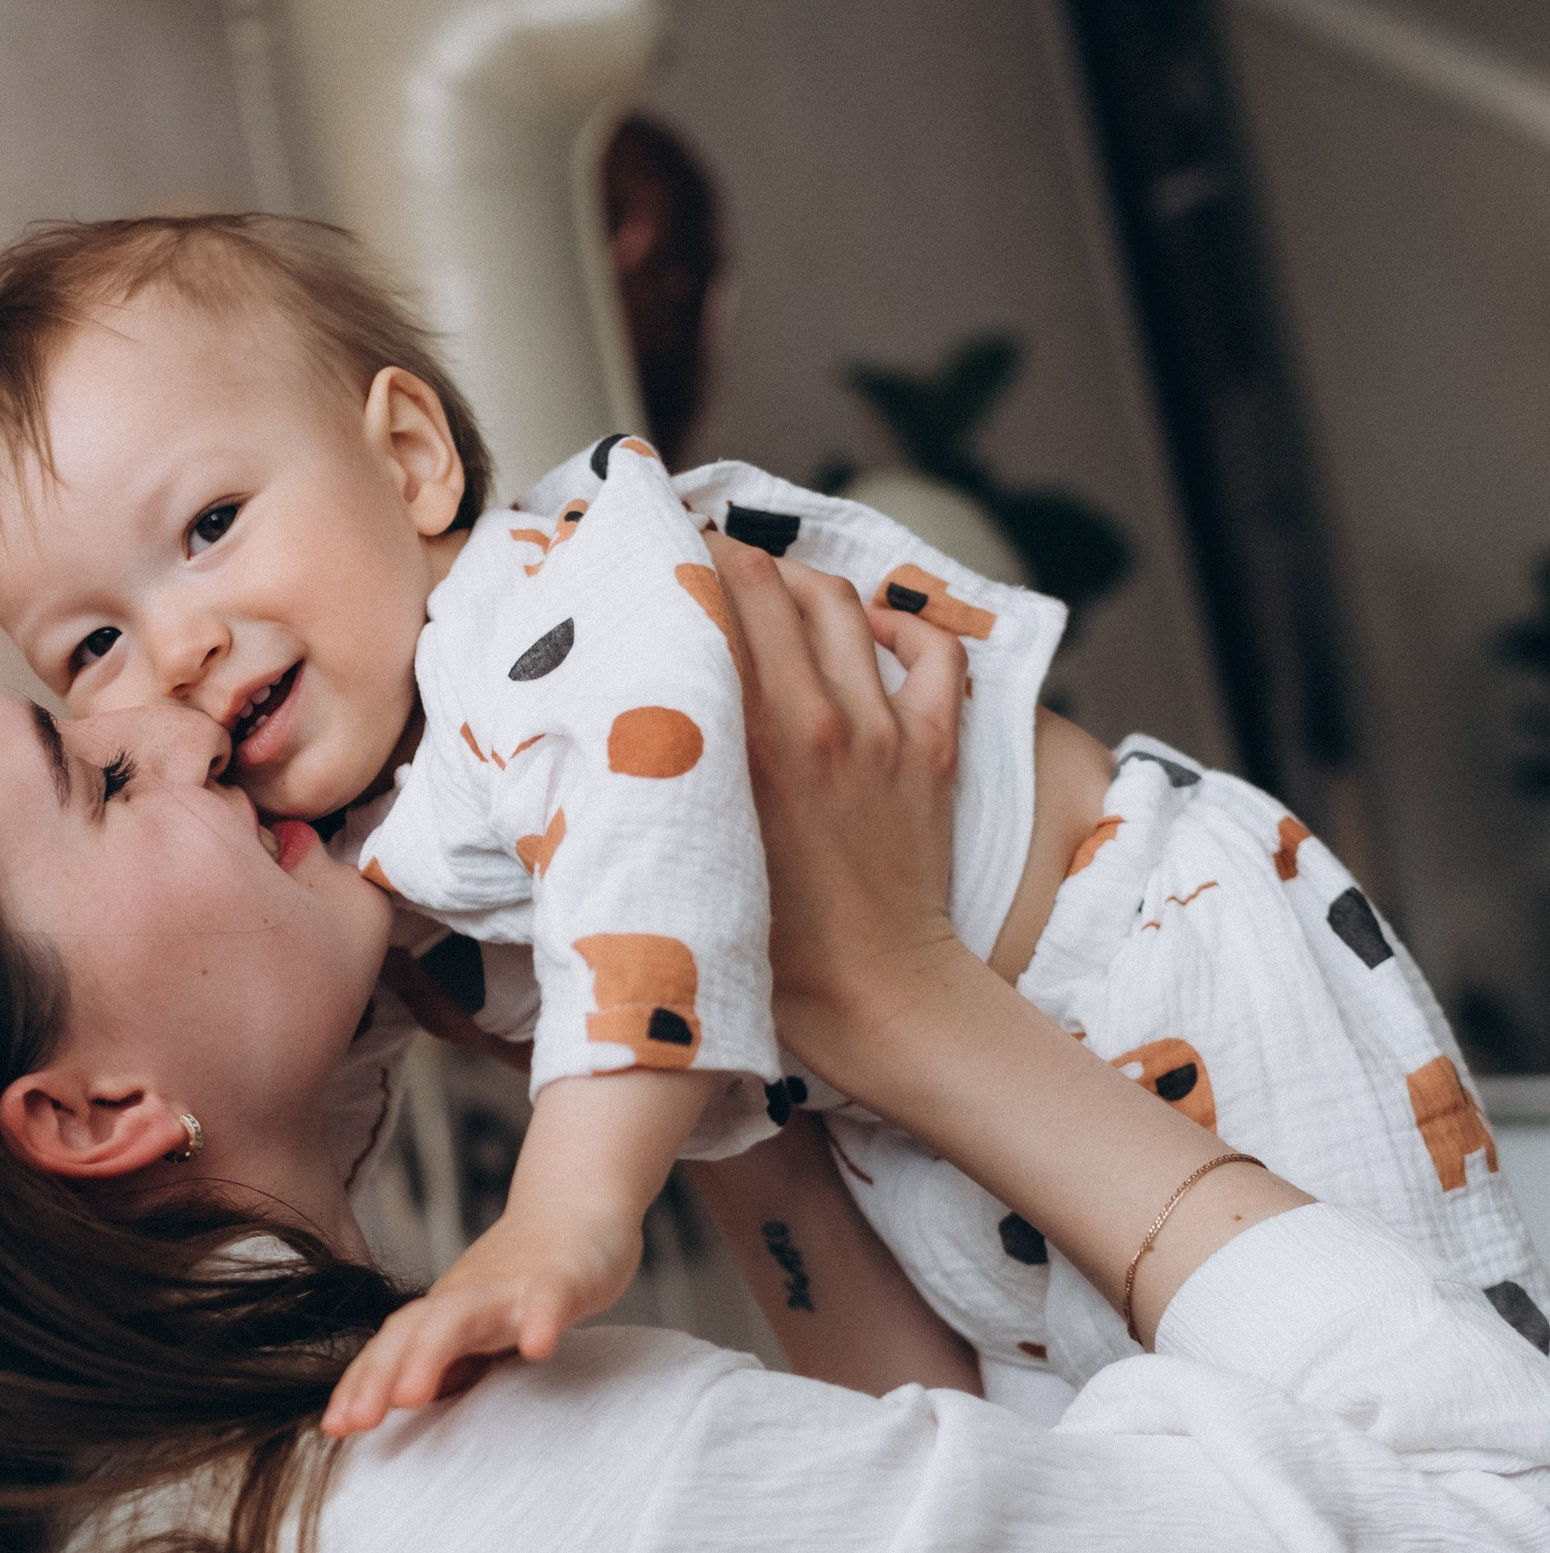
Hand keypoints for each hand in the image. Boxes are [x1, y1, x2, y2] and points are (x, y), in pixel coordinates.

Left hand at [323, 1198, 642, 1435]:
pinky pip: (548, 1298)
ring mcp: (511, 1287)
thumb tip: (404, 1403)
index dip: (361, 1385)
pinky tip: (538, 1347)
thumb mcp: (478, 1328)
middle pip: (411, 1333)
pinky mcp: (562, 1277)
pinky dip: (540, 1320)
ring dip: (429, 1355)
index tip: (335, 1428)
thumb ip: (445, 1362)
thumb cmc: (527, 1277)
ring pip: (462, 1317)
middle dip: (378, 1377)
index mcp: (444, 1314)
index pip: (390, 1348)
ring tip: (411, 1397)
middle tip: (357, 1422)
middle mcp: (467, 1298)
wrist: (578, 1205)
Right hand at [706, 530, 969, 1100]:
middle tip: (703, 555)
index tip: (658, 553)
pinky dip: (901, 626)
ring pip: (842, 605)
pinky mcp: (932, 750)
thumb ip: (662, 780)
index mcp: (744, 747)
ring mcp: (882, 730)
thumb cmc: (768, 952)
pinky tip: (872, 629)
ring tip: (775, 583)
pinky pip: (931, 653)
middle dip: (733, 558)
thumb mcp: (687, 856)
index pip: (712, 608)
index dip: (683, 564)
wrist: (875, 998)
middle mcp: (816, 720)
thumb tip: (619, 725)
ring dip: (804, 581)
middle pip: (772, 588)